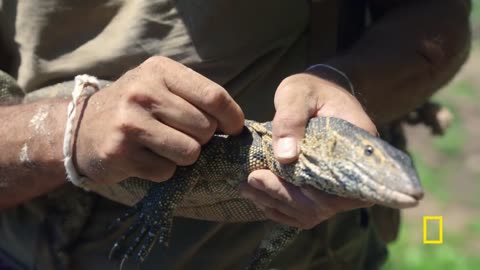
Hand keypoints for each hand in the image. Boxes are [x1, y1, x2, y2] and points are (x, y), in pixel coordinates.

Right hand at [75, 56, 243, 183]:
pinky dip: (163, 170)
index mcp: (159, 70)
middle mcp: (143, 92)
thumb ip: (195, 97)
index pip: (214, 96)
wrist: (78, 129)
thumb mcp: (159, 86)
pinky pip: (167, 171)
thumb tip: (236, 123)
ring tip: (163, 146)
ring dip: (183, 156)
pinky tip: (144, 157)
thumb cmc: (133, 108)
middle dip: (202, 138)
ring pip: (190, 152)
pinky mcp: (120, 153)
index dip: (232, 117)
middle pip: (205, 128)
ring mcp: (130, 123)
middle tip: (182, 134)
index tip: (234, 128)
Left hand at [239, 72, 374, 228]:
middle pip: (322, 205)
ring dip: (277, 205)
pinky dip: (281, 208)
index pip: (337, 188)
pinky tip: (260, 197)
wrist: (320, 93)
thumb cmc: (311, 90)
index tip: (263, 178)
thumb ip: (291, 120)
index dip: (300, 192)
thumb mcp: (298, 94)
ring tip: (247, 189)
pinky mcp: (325, 190)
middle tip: (248, 181)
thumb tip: (285, 157)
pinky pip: (306, 211)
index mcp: (359, 151)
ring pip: (311, 212)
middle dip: (281, 197)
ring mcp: (340, 186)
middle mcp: (355, 175)